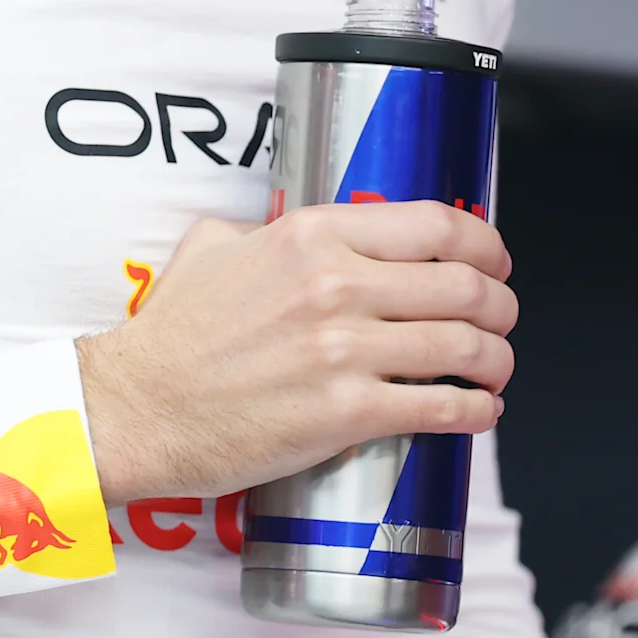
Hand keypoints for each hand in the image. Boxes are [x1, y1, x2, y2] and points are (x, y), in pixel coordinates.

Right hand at [72, 202, 514, 502]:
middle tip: (499, 320)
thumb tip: (294, 238)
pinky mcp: (348, 413)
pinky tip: (477, 411)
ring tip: (494, 370)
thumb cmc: (170, 335)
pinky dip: (476, 411)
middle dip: (500, 305)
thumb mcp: (211, 248)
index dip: (484, 243)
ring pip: (467, 347)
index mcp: (308, 234)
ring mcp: (344, 350)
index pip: (434, 224)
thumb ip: (263, 234)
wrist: (137, 407)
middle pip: (465, 285)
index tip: (493, 260)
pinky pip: (444, 407)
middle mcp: (334, 284)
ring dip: (497, 361)